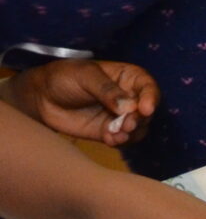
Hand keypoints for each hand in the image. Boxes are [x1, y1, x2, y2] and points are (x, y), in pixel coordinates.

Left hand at [5, 60, 157, 145]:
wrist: (42, 97)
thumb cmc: (63, 78)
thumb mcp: (84, 76)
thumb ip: (106, 90)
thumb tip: (129, 107)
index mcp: (127, 78)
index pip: (148, 87)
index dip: (151, 98)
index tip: (145, 109)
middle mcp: (129, 98)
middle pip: (146, 112)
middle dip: (138, 120)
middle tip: (126, 124)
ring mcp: (121, 117)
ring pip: (139, 128)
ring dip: (130, 133)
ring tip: (116, 134)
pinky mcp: (111, 132)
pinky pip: (124, 140)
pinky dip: (120, 141)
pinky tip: (109, 139)